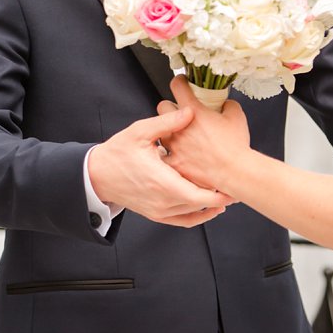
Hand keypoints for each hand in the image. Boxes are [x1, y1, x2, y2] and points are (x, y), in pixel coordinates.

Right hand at [88, 108, 235, 227]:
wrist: (96, 175)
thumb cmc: (117, 153)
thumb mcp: (139, 132)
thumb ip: (167, 123)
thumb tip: (190, 112)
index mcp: (160, 181)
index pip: (197, 195)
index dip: (218, 194)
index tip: (233, 186)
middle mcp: (161, 200)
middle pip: (199, 206)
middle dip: (220, 198)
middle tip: (237, 188)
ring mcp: (158, 210)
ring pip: (192, 214)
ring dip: (211, 207)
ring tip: (227, 195)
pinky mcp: (155, 214)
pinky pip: (182, 221)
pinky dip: (198, 216)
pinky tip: (210, 208)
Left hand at [158, 76, 250, 196]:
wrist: (233, 172)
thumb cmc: (236, 145)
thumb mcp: (237, 116)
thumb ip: (228, 104)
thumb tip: (223, 103)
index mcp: (194, 111)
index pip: (177, 86)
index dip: (179, 81)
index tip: (182, 83)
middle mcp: (179, 126)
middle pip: (162, 106)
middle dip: (171, 107)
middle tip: (181, 113)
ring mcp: (174, 145)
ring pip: (161, 131)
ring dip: (169, 130)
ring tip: (181, 136)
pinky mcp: (174, 162)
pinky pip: (163, 154)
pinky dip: (169, 153)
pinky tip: (178, 155)